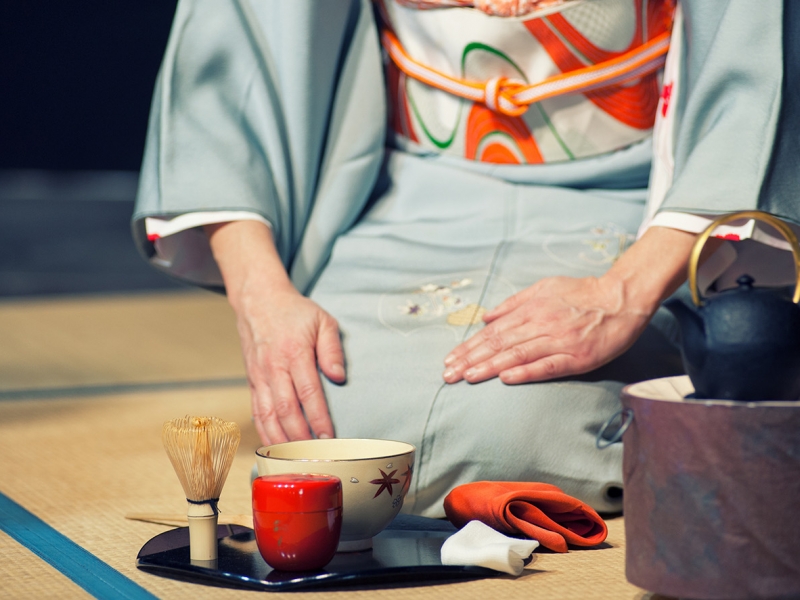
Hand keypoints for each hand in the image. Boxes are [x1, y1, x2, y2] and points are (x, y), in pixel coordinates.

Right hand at [235, 286, 343, 444]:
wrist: (258, 300)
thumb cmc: (294, 312)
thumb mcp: (323, 320)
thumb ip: (332, 349)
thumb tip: (338, 377)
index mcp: (294, 353)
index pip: (308, 392)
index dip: (318, 418)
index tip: (329, 436)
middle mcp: (273, 367)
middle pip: (285, 410)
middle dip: (300, 437)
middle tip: (315, 456)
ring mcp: (259, 376)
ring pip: (267, 416)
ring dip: (280, 441)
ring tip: (295, 460)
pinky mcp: (251, 382)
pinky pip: (256, 412)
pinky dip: (265, 432)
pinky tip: (275, 447)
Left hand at [442, 275, 650, 383]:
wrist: (621, 298)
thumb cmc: (581, 293)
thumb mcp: (544, 287)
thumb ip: (514, 303)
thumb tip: (486, 316)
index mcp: (531, 309)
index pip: (493, 332)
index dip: (469, 347)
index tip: (450, 360)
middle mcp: (540, 324)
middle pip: (499, 344)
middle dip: (470, 360)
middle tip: (448, 374)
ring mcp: (559, 341)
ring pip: (517, 355)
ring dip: (489, 367)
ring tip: (467, 377)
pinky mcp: (577, 356)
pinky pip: (548, 365)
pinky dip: (526, 372)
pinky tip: (506, 378)